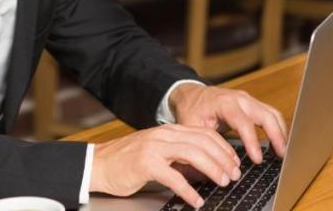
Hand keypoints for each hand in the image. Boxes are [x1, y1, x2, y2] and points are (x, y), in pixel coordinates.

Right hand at [90, 124, 241, 208]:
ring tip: (222, 182)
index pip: (203, 133)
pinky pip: (173, 177)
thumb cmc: (127, 162)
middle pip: (202, 142)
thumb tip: (206, 167)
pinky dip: (188, 190)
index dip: (223, 147)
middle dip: (223, 159)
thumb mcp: (157, 152)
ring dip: (212, 169)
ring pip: (192, 154)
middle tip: (234, 174)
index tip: (234, 161)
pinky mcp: (145, 164)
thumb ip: (178, 155)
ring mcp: (154, 148)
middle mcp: (163, 136)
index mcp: (168, 131)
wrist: (98, 164)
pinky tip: (196, 200)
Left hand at [169, 83, 287, 164]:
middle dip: (276, 136)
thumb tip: (207, 170)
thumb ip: (200, 146)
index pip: (243, 122)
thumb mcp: (190, 127)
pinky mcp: (253, 104)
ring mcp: (249, 100)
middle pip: (266, 115)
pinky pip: (270, 114)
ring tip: (284, 152)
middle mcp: (240, 99)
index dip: (252, 141)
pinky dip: (277, 128)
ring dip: (281, 132)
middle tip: (281, 156)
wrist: (191, 94)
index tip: (258, 160)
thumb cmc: (191, 110)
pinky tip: (279, 143)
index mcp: (224, 103)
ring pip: (272, 113)